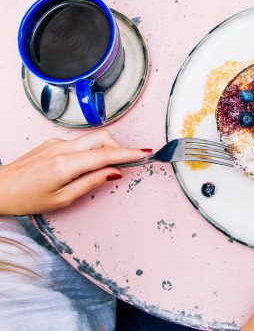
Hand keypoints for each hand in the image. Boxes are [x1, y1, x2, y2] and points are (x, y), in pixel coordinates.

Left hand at [0, 130, 147, 215]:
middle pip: (101, 138)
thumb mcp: (62, 199)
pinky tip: (84, 166)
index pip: (105, 155)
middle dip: (118, 147)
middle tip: (126, 161)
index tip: (144, 152)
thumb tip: (114, 172)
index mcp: (65, 164)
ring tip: (104, 168)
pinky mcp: (52, 142)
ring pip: (91, 139)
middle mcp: (62, 148)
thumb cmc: (26, 199)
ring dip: (104, 149)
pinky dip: (90, 151)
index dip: (128, 153)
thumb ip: (91, 182)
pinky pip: (79, 142)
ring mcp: (56, 142)